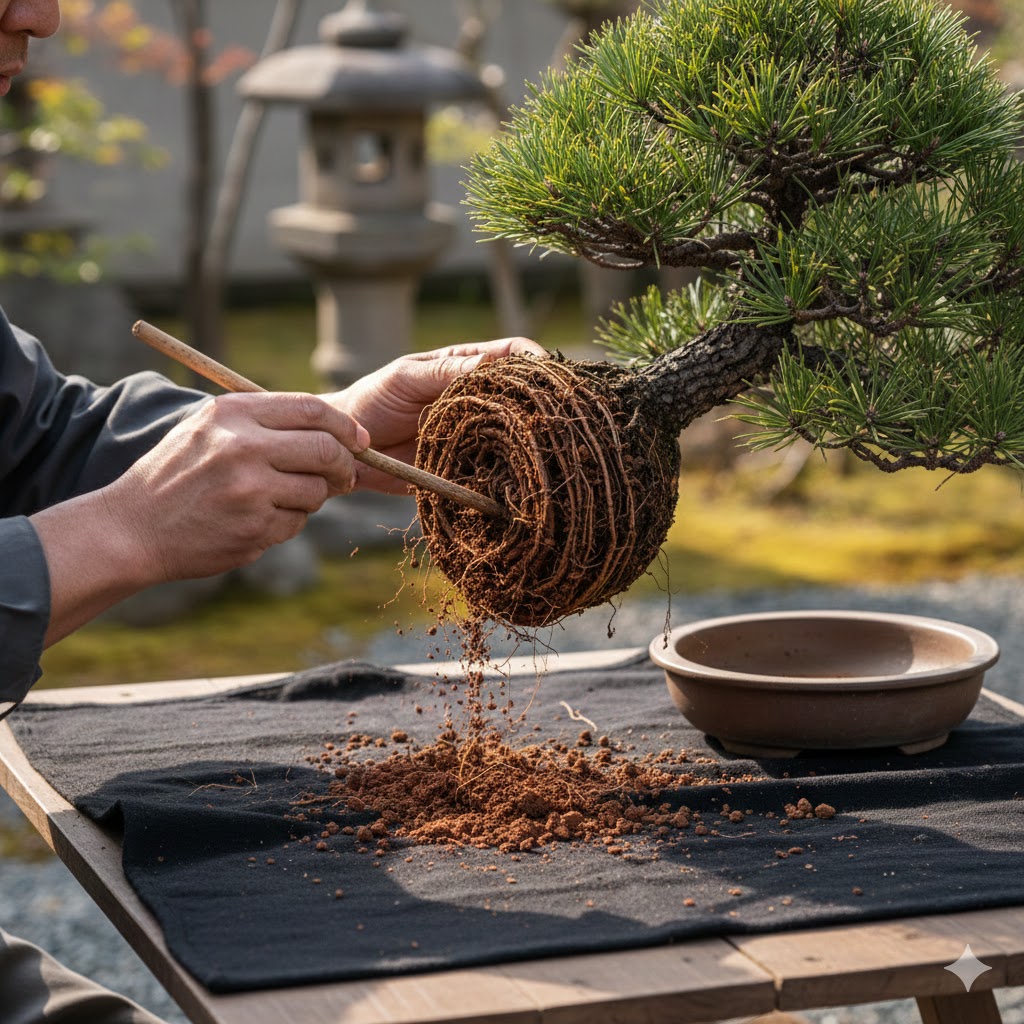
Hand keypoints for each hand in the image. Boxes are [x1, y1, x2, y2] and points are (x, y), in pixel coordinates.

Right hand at [32, 391, 368, 643]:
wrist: (131, 528)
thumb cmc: (176, 475)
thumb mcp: (208, 429)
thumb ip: (263, 422)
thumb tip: (334, 428)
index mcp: (233, 414)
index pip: (313, 410)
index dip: (346, 426)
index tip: (360, 439)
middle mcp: (243, 447)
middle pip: (327, 450)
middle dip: (344, 465)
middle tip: (342, 477)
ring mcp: (250, 489)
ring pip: (316, 491)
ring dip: (310, 497)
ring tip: (276, 499)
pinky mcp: (254, 527)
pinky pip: (297, 522)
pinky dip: (287, 522)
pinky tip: (255, 520)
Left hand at [330, 337, 546, 492]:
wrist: (346, 449)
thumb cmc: (372, 400)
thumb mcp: (405, 378)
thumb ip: (443, 372)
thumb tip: (489, 363)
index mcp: (464, 368)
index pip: (511, 355)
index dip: (534, 360)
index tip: (549, 372)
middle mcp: (476, 400)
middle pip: (521, 395)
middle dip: (540, 402)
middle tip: (554, 414)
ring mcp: (474, 433)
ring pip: (514, 434)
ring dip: (528, 439)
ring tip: (544, 445)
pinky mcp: (465, 465)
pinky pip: (492, 468)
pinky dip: (506, 471)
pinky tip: (517, 474)